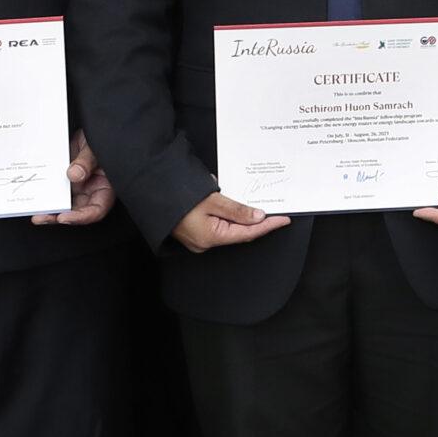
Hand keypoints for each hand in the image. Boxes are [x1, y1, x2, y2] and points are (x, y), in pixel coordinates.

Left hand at [33, 130, 113, 224]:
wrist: (87, 127)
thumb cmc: (99, 136)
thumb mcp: (95, 146)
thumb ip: (87, 161)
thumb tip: (73, 175)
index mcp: (105, 186)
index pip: (97, 210)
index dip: (81, 217)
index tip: (64, 217)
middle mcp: (90, 190)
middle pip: (77, 212)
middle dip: (59, 216)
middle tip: (42, 217)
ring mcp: (76, 187)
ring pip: (63, 205)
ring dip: (49, 210)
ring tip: (36, 212)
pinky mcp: (63, 180)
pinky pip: (54, 192)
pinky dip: (45, 196)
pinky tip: (34, 197)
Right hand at [172, 191, 289, 252]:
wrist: (154, 194)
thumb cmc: (178, 198)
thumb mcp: (212, 200)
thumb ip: (237, 210)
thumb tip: (258, 216)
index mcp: (211, 237)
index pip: (248, 234)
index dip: (268, 226)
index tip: (284, 220)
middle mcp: (205, 242)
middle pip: (240, 233)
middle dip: (258, 222)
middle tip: (276, 212)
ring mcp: (200, 239)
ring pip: (230, 229)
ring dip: (244, 218)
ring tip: (260, 208)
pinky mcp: (196, 232)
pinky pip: (220, 226)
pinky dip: (231, 217)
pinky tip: (239, 209)